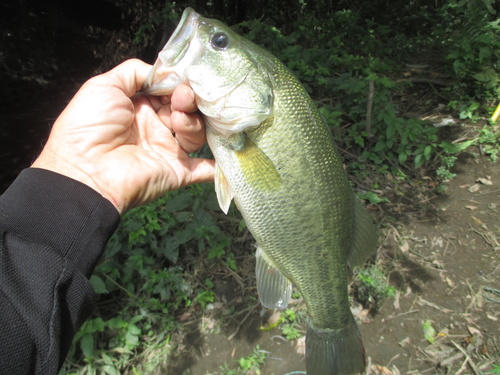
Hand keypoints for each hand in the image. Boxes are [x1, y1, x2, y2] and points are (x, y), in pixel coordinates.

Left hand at [32, 59, 214, 213]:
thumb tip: (162, 71)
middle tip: (182, 98)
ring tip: (177, 120)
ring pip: (195, 133)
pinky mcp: (176, 172)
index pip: (169, 92)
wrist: (84, 171)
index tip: (183, 78)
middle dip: (188, 100)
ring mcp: (167, 151)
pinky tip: (226, 153)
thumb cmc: (88, 126)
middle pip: (186, 110)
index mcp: (139, 108)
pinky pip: (203, 170)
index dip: (178, 84)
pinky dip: (218, 165)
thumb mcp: (104, 86)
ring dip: (192, 122)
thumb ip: (133, 72)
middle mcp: (155, 128)